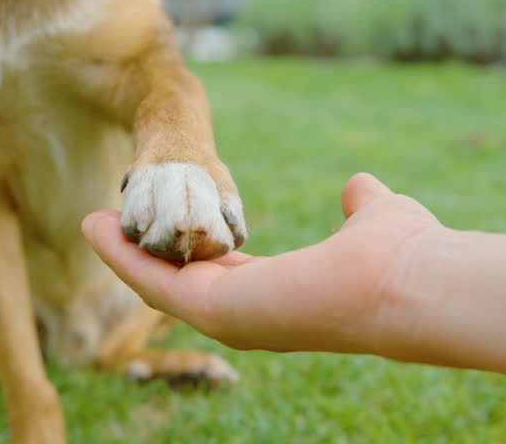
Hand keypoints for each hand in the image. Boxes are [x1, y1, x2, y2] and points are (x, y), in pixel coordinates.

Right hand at [82, 173, 444, 354]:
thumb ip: (361, 204)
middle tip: (109, 224)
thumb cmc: (404, 253)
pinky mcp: (216, 311)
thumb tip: (358, 188)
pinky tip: (97, 227)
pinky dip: (121, 256)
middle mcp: (252, 315)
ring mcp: (232, 318)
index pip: (224, 273)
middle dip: (144, 255)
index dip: (191, 247)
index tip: (167, 222)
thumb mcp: (374, 215)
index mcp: (283, 294)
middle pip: (181, 285)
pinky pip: (154, 282)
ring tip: (90, 222)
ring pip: (158, 285)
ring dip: (122, 254)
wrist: (414, 281)